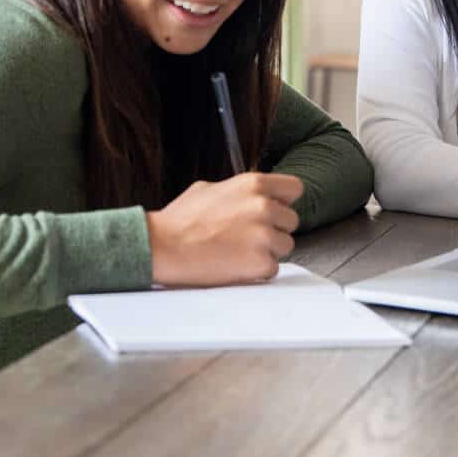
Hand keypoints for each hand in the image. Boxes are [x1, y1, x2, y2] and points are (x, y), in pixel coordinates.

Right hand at [146, 172, 303, 286]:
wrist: (162, 247)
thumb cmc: (180, 220)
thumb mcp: (208, 189)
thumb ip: (238, 192)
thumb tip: (250, 196)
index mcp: (253, 184)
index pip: (295, 188)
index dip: (284, 201)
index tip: (275, 210)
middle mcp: (264, 207)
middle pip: (291, 221)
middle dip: (274, 229)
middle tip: (247, 236)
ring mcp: (264, 236)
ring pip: (285, 246)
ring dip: (267, 251)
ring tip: (238, 251)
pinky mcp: (260, 263)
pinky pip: (273, 269)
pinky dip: (257, 271)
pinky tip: (234, 265)